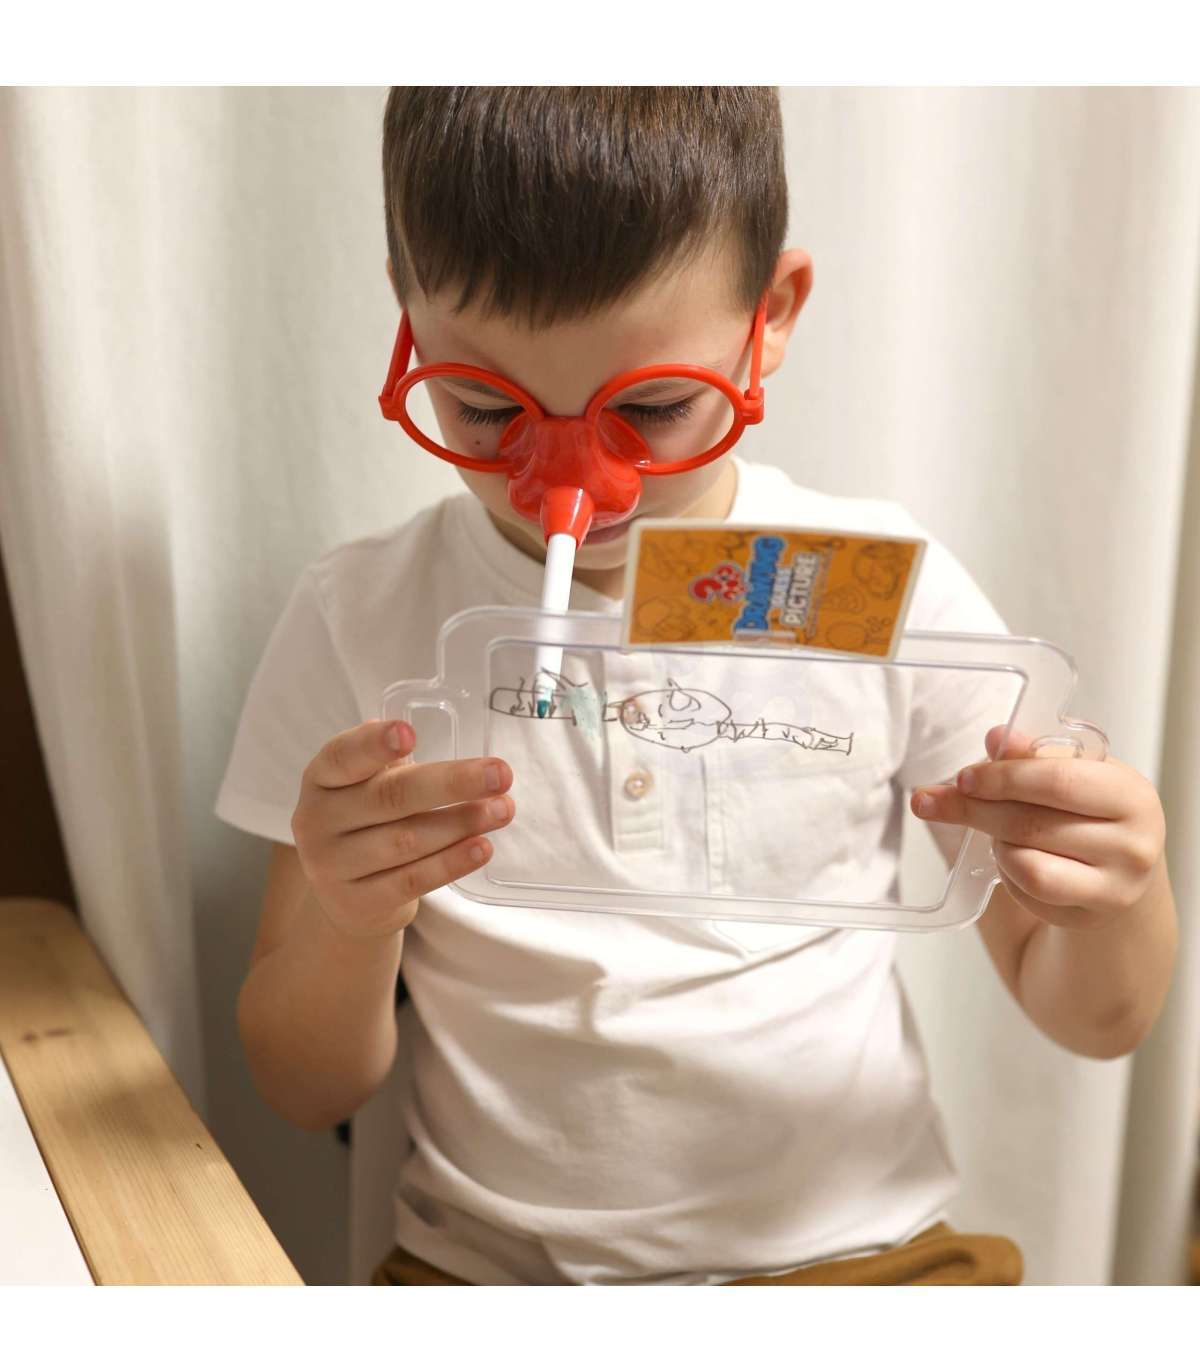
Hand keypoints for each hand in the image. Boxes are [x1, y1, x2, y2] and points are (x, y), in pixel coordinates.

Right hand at [291, 719, 514, 938]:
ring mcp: (333, 865)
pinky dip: (451, 863)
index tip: (409, 733)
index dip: (374, 744)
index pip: (342, 756)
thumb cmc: (366, 822)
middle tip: (500, 774)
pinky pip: (412, 880)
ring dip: (461, 822)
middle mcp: (318, 820)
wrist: (344, 897)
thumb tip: (459, 760)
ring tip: (502, 810)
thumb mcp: (368, 787)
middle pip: (389, 797)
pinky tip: (482, 847)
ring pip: (406, 840)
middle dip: (451, 783)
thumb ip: (398, 767)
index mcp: (322, 778)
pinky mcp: (359, 902)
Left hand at [910, 725, 1165, 930]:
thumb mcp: (1072, 773)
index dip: (1002, 778)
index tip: (962, 778)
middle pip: (1031, 823)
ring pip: (1026, 864)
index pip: (1058, 781)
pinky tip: (1013, 858)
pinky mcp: (1090, 917)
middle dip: (974, 810)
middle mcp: (1134, 845)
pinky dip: (1008, 872)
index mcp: (1132, 795)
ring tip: (997, 831)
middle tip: (933, 801)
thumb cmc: (1090, 811)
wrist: (1119, 867)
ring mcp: (1116, 888)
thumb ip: (1033, 755)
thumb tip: (997, 737)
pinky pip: (1028, 893)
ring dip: (997, 843)